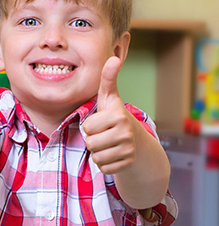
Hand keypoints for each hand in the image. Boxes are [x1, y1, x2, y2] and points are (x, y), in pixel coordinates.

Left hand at [84, 56, 136, 174]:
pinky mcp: (128, 164)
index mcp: (118, 116)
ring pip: (96, 157)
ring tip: (109, 144)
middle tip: (105, 134)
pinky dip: (105, 164)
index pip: (87, 127)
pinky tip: (114, 155)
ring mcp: (129, 149)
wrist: (138, 142)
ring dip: (98, 153)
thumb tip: (113, 57)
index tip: (102, 121)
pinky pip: (104, 168)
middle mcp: (126, 132)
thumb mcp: (110, 98)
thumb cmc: (115, 117)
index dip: (90, 126)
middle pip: (90, 143)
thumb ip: (108, 79)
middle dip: (93, 140)